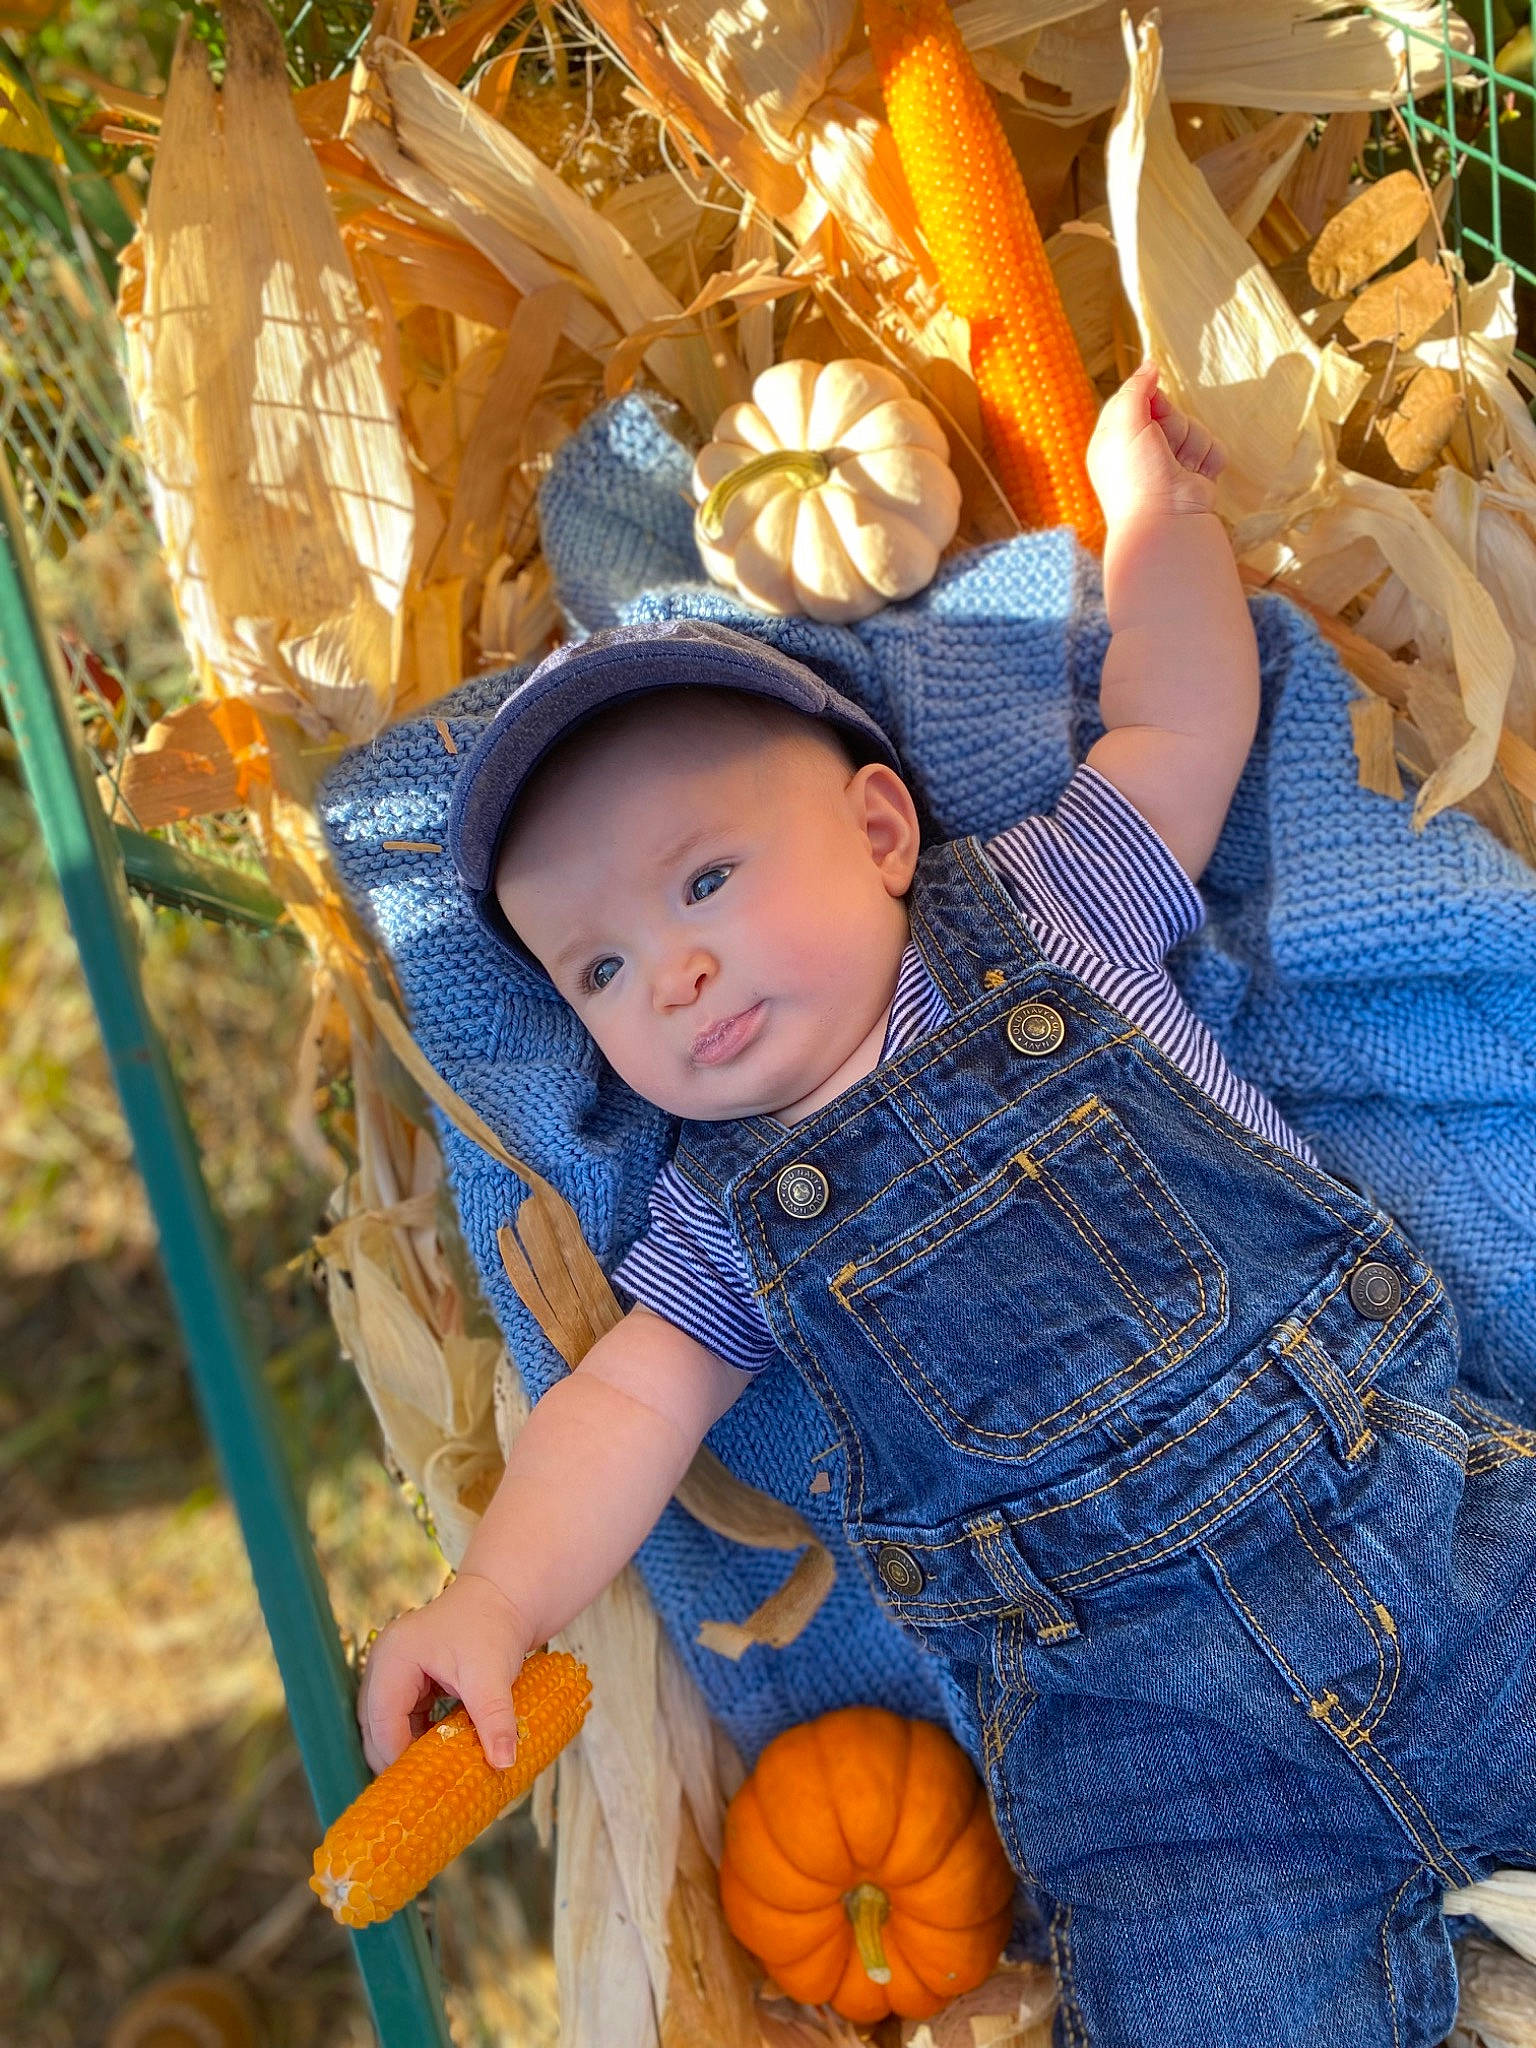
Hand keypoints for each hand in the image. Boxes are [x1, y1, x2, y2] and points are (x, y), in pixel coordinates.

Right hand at [356, 1571, 536, 1772]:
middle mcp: (383, 1665)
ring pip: (385, 1727)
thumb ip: (495, 1719)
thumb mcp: (492, 1674)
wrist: (504, 1598)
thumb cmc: (493, 1628)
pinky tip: (439, 1758)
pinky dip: (416, 1740)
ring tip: (432, 1782)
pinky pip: (401, 1720)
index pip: (382, 1722)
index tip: (421, 1792)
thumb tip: (503, 1763)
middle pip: (374, 1728)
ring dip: (406, 1753)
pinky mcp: (406, 1681)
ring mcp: (392, 1672)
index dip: (398, 1759)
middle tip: (423, 1794)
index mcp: (394, 1659)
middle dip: (396, 1761)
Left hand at [1087, 359, 1224, 527]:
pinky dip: (1208, 459)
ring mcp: (1171, 463)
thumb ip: (1135, 390)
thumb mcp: (1124, 425)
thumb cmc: (1136, 477)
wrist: (1166, 522)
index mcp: (1115, 440)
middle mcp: (1142, 451)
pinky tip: (1196, 477)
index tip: (1150, 411)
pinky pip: (1212, 447)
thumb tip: (1149, 365)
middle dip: (1172, 423)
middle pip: (1169, 410)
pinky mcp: (1196, 473)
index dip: (1147, 398)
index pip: (1135, 399)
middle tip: (1162, 446)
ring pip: (1194, 427)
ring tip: (1179, 468)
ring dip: (1191, 443)